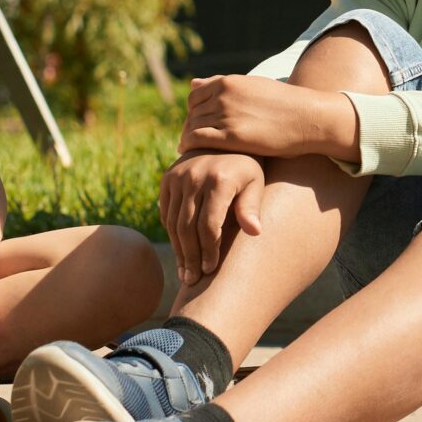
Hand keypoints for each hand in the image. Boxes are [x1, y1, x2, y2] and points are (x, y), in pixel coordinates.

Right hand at [159, 152, 266, 287]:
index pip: (209, 226)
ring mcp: (177, 177)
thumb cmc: (247, 167)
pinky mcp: (167, 178)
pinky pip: (166, 213)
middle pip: (187, 228)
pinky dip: (172, 234)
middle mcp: (194, 177)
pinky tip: (180, 251)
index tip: (210, 270)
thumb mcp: (256, 183)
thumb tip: (255, 232)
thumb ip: (252, 207)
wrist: (224, 140)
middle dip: (190, 257)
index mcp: (219, 180)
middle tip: (192, 280)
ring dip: (178, 250)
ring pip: (173, 222)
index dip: (208, 251)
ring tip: (184, 273)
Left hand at [181, 74, 357, 162]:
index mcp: (229, 81)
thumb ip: (221, 84)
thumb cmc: (284, 104)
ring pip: (192, 126)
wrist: (308, 118)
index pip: (195, 95)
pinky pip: (198, 139)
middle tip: (192, 142)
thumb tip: (193, 82)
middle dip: (190, 126)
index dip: (194, 111)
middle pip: (192, 112)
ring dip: (188, 138)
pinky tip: (191, 155)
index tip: (198, 124)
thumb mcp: (252, 86)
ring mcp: (227, 114)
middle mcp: (224, 95)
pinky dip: (190, 146)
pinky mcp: (232, 136)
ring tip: (191, 150)